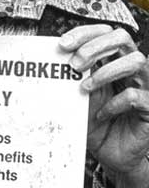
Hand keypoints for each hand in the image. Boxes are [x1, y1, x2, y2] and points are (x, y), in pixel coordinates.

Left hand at [61, 25, 148, 187]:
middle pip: (123, 38)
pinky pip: (136, 97)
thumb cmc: (95, 123)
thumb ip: (70, 79)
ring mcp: (144, 87)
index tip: (62, 44)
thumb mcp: (77, 98)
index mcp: (113, 61)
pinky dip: (114, 104)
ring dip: (106, 72)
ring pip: (136, 61)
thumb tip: (49, 62)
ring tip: (84, 88)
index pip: (106, 33)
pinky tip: (101, 114)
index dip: (86, 33)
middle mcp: (131, 70)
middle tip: (74, 64)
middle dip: (96, 46)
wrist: (111, 154)